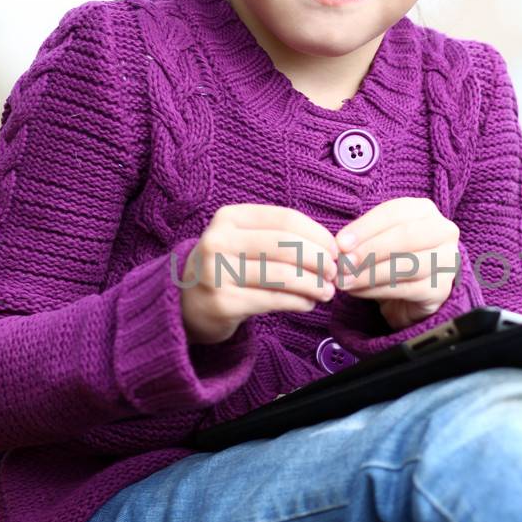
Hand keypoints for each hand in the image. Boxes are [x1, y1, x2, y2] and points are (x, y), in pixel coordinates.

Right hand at [180, 204, 339, 343]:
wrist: (186, 303)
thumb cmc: (228, 268)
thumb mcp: (244, 240)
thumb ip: (279, 237)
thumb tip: (331, 246)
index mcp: (228, 218)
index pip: (285, 219)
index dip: (317, 235)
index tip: (335, 250)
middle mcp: (219, 241)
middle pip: (286, 245)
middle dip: (319, 260)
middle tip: (333, 272)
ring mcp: (217, 273)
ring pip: (282, 275)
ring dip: (313, 284)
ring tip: (326, 291)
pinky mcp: (223, 303)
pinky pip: (273, 300)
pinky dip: (299, 301)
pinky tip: (308, 303)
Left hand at [335, 198, 459, 332]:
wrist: (414, 292)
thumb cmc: (393, 258)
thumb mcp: (378, 239)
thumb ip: (362, 239)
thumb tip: (341, 248)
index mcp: (425, 211)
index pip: (394, 213)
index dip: (365, 228)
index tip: (340, 243)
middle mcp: (443, 231)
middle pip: (405, 236)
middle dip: (370, 250)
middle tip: (344, 264)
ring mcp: (447, 261)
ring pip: (406, 265)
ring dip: (370, 274)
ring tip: (346, 281)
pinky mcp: (441, 289)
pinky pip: (406, 289)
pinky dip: (377, 291)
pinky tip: (358, 292)